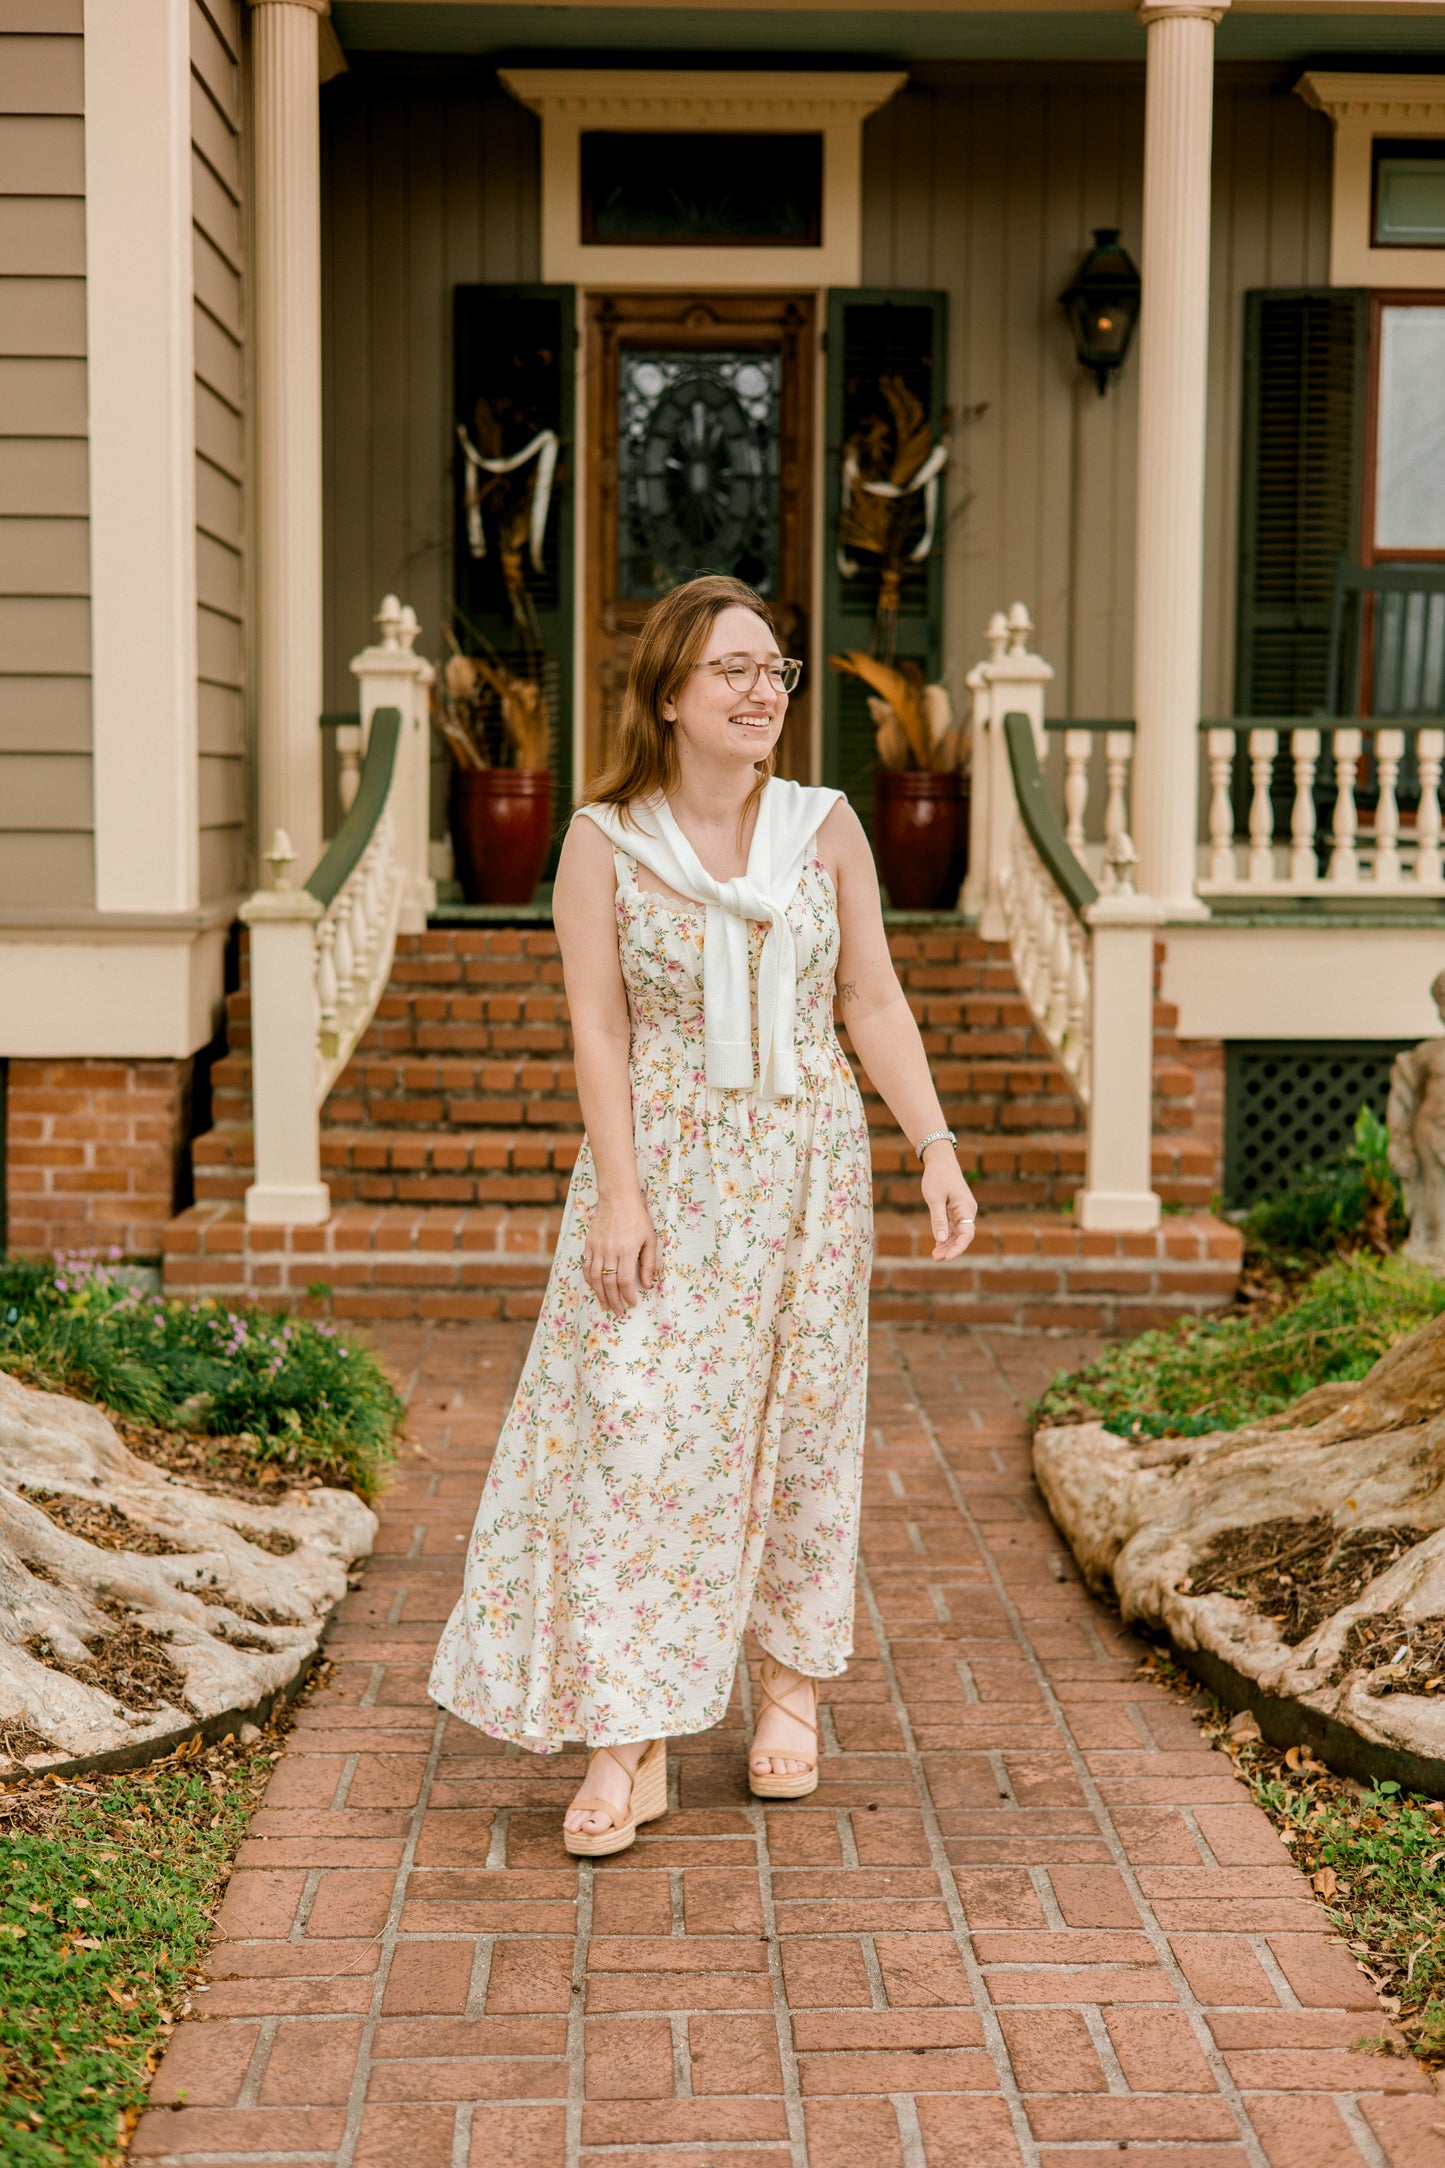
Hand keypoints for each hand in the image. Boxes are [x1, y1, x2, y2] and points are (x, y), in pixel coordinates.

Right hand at [582, 1189, 657, 1315]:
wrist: (618, 1199)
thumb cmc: (638, 1218)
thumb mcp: (650, 1239)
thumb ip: (649, 1263)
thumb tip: (647, 1285)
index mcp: (627, 1250)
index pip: (624, 1281)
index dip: (628, 1296)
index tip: (632, 1304)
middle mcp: (610, 1251)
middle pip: (609, 1283)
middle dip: (614, 1300)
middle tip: (619, 1312)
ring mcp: (597, 1248)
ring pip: (595, 1278)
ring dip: (600, 1294)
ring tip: (606, 1305)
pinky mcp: (589, 1244)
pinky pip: (586, 1266)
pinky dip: (589, 1280)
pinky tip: (595, 1288)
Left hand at [922, 1147, 977, 1260]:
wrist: (940, 1161)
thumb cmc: (938, 1177)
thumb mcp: (934, 1198)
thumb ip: (938, 1219)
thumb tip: (940, 1239)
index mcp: (966, 1208)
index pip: (966, 1234)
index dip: (958, 1248)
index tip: (946, 1258)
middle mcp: (968, 1211)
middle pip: (963, 1236)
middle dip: (951, 1248)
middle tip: (936, 1258)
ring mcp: (963, 1211)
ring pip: (957, 1233)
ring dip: (947, 1244)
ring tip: (935, 1255)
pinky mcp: (956, 1210)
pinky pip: (953, 1227)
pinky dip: (946, 1236)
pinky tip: (938, 1245)